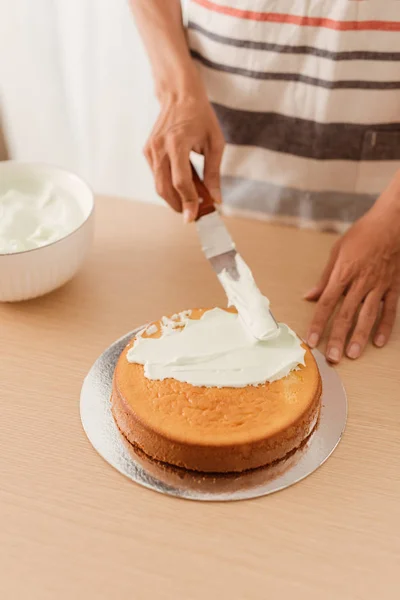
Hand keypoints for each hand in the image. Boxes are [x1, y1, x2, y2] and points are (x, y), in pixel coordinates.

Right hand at [144, 84, 224, 222]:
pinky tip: (185, 186)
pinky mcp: (147, 151)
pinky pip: (157, 176)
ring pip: (159, 185)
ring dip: (175, 197)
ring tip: (192, 201)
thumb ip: (214, 173)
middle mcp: (159, 148)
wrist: (179, 94)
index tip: (195, 217)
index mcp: (176, 143)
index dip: (189, 201)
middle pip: (165, 188)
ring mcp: (150, 150)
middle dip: (179, 205)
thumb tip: (216, 199)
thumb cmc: (200, 116)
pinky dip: (170, 185)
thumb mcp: (215, 143)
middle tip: (194, 214)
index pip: (181, 182)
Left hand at [305, 200, 399, 362]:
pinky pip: (389, 310)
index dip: (318, 323)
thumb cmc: (362, 234)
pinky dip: (385, 327)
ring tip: (353, 355)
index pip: (327, 303)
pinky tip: (379, 342)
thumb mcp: (338, 251)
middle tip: (333, 357)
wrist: (392, 223)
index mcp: (343, 273)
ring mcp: (379, 285)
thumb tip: (310, 296)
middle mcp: (360, 282)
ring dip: (360, 337)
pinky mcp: (393, 286)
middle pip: (347, 314)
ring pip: (368, 316)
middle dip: (339, 337)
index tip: (312, 339)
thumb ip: (325, 277)